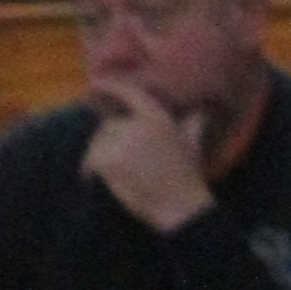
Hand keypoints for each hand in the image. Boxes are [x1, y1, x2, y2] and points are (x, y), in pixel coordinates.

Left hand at [83, 75, 217, 231]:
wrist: (179, 206)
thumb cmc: (187, 178)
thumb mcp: (193, 143)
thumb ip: (192, 124)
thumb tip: (200, 112)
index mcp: (158, 116)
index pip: (129, 93)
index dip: (111, 86)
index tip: (95, 83)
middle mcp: (138, 124)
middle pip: (108, 126)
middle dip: (107, 142)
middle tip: (115, 162)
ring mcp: (122, 142)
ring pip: (97, 144)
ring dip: (99, 158)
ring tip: (113, 175)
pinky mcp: (109, 161)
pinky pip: (91, 161)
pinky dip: (90, 171)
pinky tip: (97, 180)